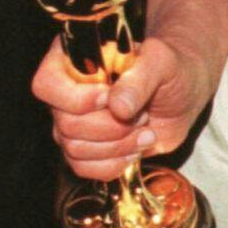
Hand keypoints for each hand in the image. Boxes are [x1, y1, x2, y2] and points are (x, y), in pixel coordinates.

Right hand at [31, 33, 214, 178]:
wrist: (180, 93)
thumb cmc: (168, 67)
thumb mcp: (161, 61)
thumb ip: (140, 78)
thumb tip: (117, 106)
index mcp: (74, 59)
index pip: (47, 85)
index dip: (76, 100)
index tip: (109, 99)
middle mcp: (66, 92)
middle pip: (65, 124)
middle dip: (111, 127)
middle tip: (142, 114)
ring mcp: (72, 122)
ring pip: (74, 150)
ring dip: (118, 146)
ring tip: (146, 131)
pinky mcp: (85, 147)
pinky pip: (84, 168)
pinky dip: (115, 164)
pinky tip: (136, 148)